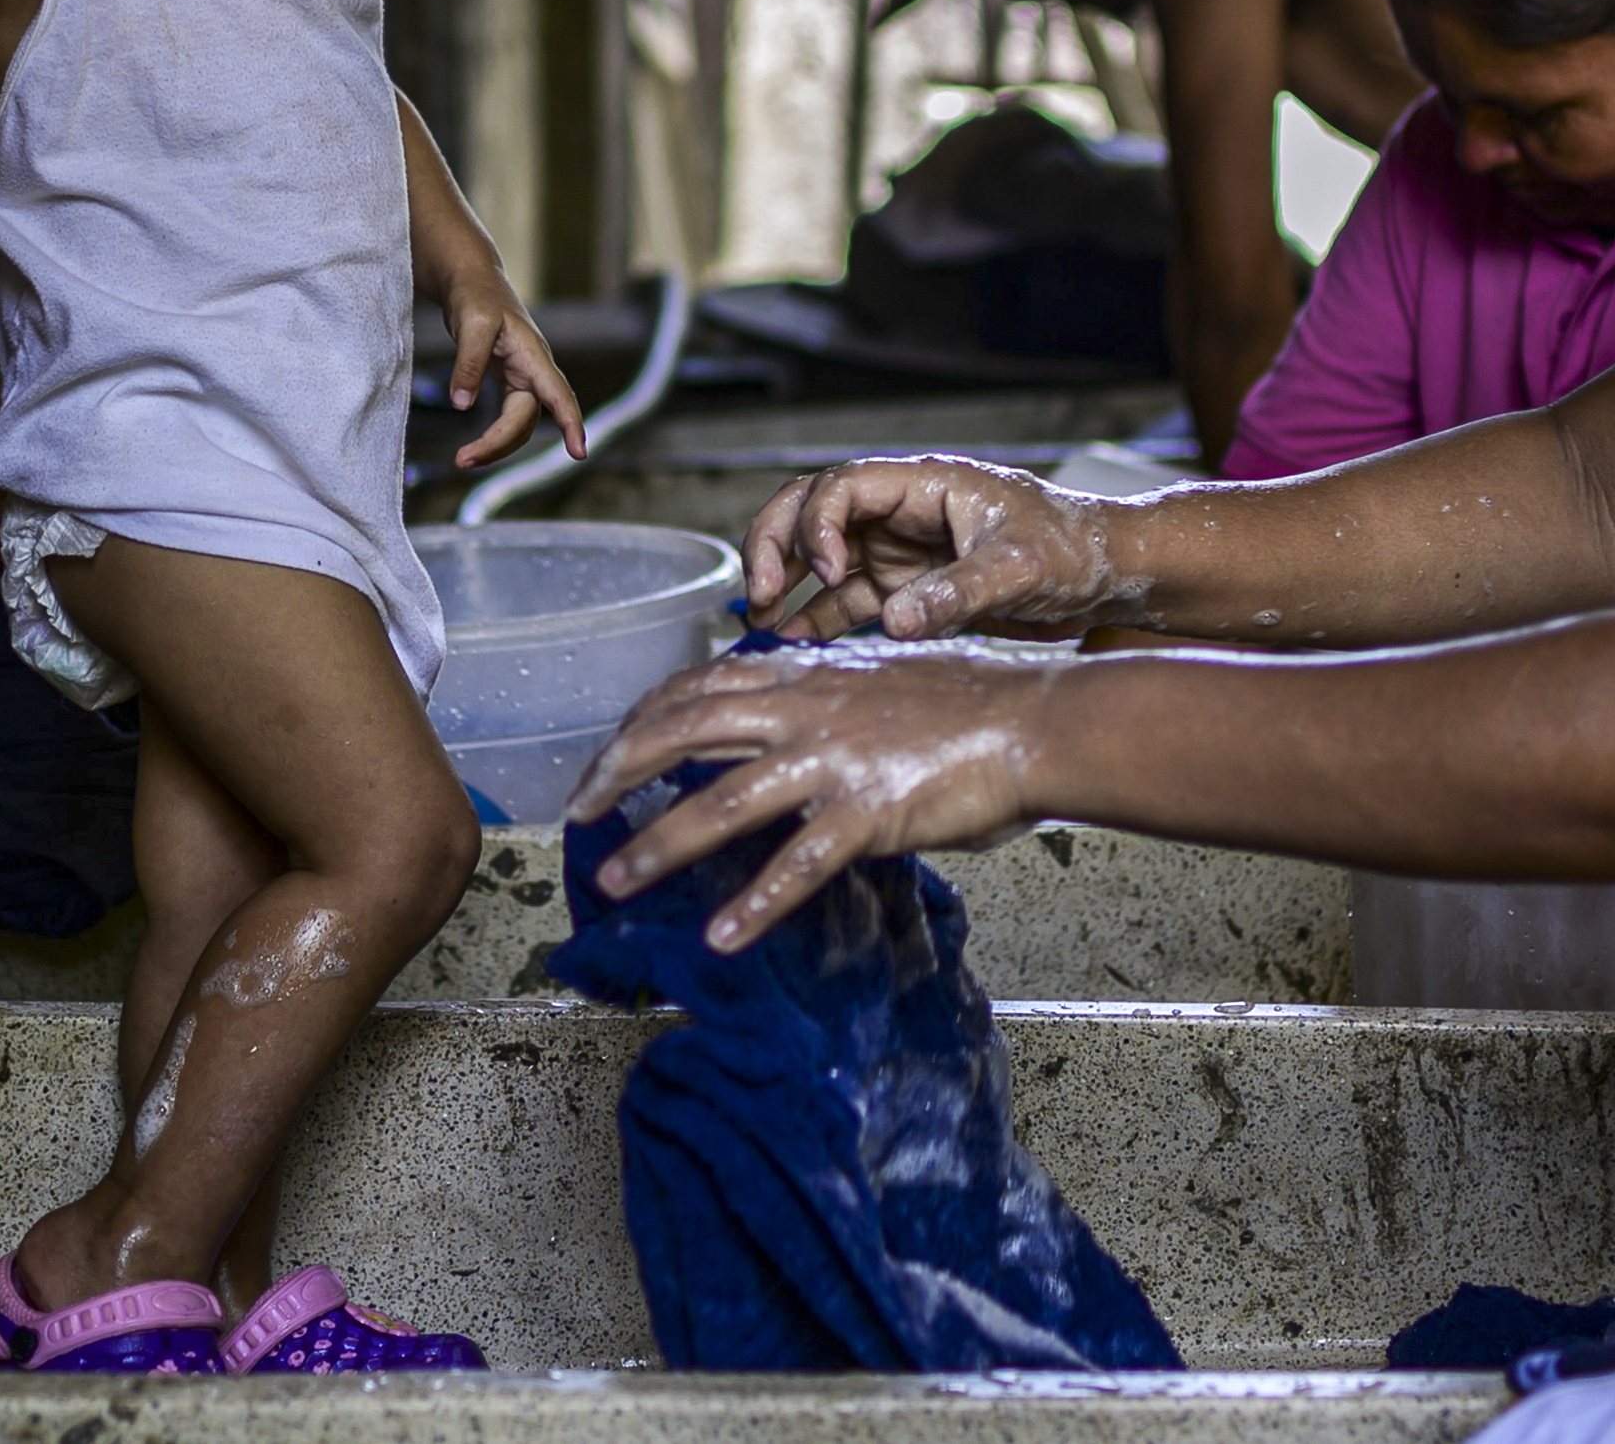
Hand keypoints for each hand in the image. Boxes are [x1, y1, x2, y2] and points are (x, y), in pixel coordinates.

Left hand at [442, 271, 588, 469]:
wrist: (472, 281)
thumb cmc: (476, 296)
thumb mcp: (471, 324)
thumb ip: (468, 364)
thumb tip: (462, 406)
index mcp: (532, 355)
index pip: (558, 394)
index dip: (570, 423)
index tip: (579, 453)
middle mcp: (533, 370)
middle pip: (527, 419)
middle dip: (499, 444)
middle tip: (462, 460)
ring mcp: (523, 378)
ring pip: (519, 423)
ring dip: (496, 445)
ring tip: (463, 459)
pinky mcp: (510, 382)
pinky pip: (509, 417)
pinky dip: (496, 435)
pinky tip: (476, 449)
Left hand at [563, 643, 1056, 951]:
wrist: (1037, 721)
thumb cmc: (969, 702)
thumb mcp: (876, 680)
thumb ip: (820, 698)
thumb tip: (779, 723)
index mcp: (805, 676)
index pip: (695, 689)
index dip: (639, 723)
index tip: (607, 759)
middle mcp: (806, 709)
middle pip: (681, 732)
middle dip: (617, 774)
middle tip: (577, 815)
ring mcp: (835, 760)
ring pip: (721, 803)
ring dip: (657, 845)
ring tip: (613, 881)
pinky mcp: (871, 812)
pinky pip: (799, 865)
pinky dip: (755, 904)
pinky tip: (722, 938)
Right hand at [743, 458, 1140, 641]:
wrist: (1105, 576)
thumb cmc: (1072, 549)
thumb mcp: (1020, 569)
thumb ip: (958, 593)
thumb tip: (895, 620)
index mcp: (925, 483)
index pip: (843, 485)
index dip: (818, 522)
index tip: (826, 567)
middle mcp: (900, 511)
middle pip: (810, 510)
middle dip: (777, 543)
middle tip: (764, 591)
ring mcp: (898, 550)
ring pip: (818, 558)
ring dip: (787, 585)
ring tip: (762, 622)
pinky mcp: (904, 588)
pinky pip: (844, 601)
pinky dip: (816, 621)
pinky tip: (794, 647)